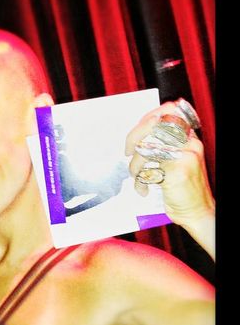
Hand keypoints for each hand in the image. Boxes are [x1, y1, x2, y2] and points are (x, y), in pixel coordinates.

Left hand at [125, 101, 214, 257]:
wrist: (197, 211)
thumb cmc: (182, 188)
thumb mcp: (176, 161)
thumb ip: (163, 146)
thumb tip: (139, 135)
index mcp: (189, 139)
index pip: (170, 113)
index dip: (148, 117)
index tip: (136, 132)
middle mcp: (189, 144)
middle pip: (155, 126)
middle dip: (134, 137)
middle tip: (128, 151)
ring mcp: (184, 157)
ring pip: (148, 149)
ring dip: (135, 165)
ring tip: (137, 176)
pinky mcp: (177, 171)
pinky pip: (149, 169)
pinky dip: (140, 181)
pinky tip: (143, 189)